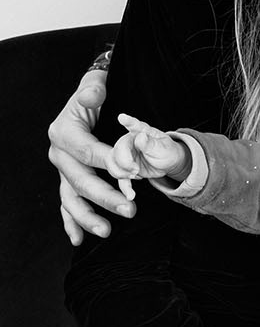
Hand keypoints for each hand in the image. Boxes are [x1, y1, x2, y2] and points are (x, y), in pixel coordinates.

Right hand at [47, 67, 134, 243]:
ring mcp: (62, 171)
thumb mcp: (96, 85)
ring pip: (71, 198)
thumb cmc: (97, 94)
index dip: (111, 164)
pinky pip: (67, 206)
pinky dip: (72, 223)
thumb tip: (93, 95)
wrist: (92, 99)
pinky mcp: (67, 182)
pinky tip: (79, 240)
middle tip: (130, 210)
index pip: (88, 152)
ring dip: (87, 217)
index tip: (134, 174)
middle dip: (105, 197)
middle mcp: (59, 154)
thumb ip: (93, 90)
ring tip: (106, 231)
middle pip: (81, 180)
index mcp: (64, 132)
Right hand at [110, 114, 190, 183]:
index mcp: (140, 132)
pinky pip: (119, 177)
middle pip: (116, 149)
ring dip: (121, 173)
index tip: (122, 117)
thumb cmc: (167, 151)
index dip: (128, 121)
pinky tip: (131, 195)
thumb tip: (141, 137)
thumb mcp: (164, 148)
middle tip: (135, 170)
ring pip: (112, 163)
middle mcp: (129, 142)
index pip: (134, 126)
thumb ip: (151, 144)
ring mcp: (125, 155)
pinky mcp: (124, 168)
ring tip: (136, 175)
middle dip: (123, 162)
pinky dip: (124, 187)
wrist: (168, 164)